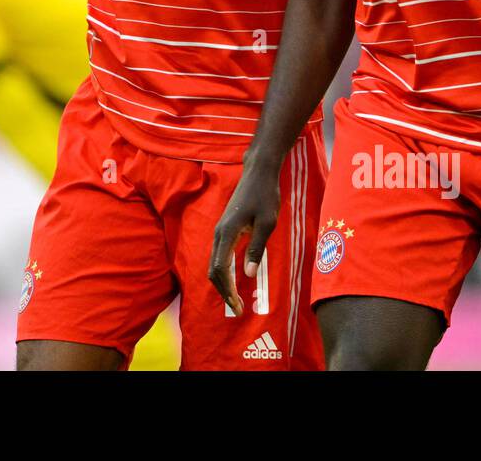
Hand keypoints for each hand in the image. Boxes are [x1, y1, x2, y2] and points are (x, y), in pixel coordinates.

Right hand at [208, 162, 280, 315]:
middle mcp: (219, 233)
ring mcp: (220, 231)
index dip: (227, 290)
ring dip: (223, 283)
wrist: (258, 172)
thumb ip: (257, 247)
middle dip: (223, 291)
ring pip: (214, 263)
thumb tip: (248, 275)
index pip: (220, 268)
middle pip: (213, 269)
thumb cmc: (265, 195)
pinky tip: (236, 279)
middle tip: (239, 308)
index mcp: (227, 232)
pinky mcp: (225, 229)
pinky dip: (225, 272)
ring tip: (238, 298)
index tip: (238, 305)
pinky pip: (219, 256)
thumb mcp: (267, 222)